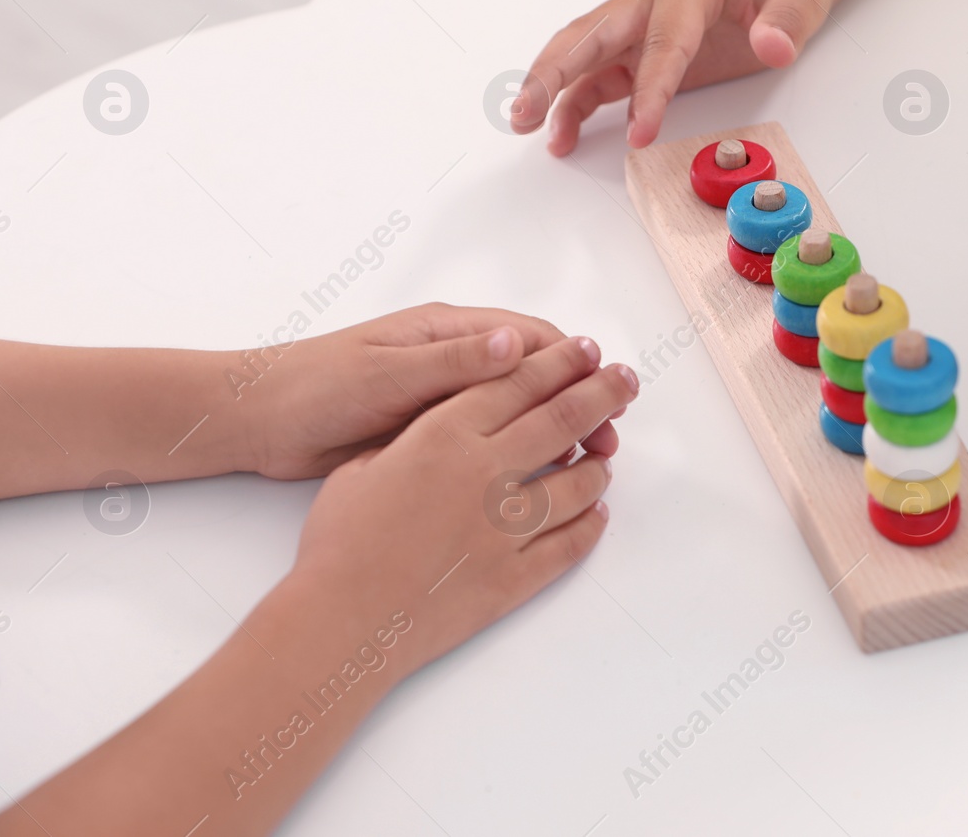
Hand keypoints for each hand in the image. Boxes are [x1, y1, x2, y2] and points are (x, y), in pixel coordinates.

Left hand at [240, 303, 618, 479]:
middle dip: (576, 401)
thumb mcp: (386, 374)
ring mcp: (442, 397)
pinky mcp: (429, 433)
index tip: (605, 395)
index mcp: (445, 332)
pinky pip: (487, 438)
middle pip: (533, 374)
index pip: (529, 340)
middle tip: (608, 440)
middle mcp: (451, 359)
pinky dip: (519, 453)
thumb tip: (512, 346)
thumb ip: (450, 362)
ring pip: (515, 409)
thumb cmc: (316, 386)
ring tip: (585, 465)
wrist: (259, 422)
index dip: (573, 367)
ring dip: (552, 430)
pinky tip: (537, 482)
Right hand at [290, 334, 639, 673]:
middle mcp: (485, 473)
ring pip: (578, 484)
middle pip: (562, 419)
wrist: (343, 618)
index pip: (518, 384)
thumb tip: (441, 424)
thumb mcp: (363, 465)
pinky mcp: (515, 576)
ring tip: (607, 453)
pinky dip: (590, 525)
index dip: (558, 362)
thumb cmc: (340, 542)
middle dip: (602, 392)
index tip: (586, 350)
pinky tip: (597, 513)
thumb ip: (411, 437)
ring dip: (598, 464)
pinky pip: (570, 544)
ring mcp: (506, 527)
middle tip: (627, 379)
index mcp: (445, 436)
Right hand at [509, 0, 839, 154]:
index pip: (663, 40)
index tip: (639, 130)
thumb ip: (787, 21)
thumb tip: (773, 46)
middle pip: (592, 33)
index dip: (650, 88)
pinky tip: (562, 133)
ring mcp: (643, 24)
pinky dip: (577, 103)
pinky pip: (602, 76)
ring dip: (552, 88)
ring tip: (528, 126)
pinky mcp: (643, 49)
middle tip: (526, 111)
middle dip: (554, 73)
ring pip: (584, 53)